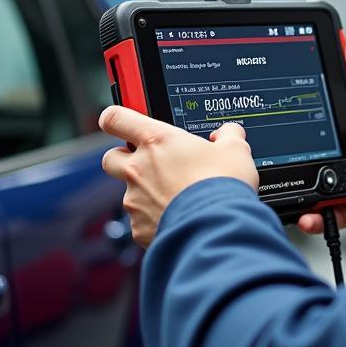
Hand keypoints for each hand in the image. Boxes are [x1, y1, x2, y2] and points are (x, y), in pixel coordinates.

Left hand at [99, 105, 257, 247]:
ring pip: (129, 193)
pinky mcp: (138, 228)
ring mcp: (135, 200)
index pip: (116, 118)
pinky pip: (141, 221)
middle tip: (151, 164)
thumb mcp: (235, 150)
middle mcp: (139, 169)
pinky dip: (156, 220)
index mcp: (157, 141)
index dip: (116, 118)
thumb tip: (228, 133)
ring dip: (148, 194)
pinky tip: (180, 219)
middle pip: (111, 157)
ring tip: (179, 199)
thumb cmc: (222, 185)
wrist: (217, 227)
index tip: (123, 124)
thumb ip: (228, 135)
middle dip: (125, 159)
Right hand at [297, 34, 345, 235]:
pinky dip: (313, 218)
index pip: (316, 115)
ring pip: (311, 186)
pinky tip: (307, 214)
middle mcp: (344, 152)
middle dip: (291, 158)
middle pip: (306, 153)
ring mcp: (344, 179)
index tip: (277, 109)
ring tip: (289, 192)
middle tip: (276, 157)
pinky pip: (324, 214)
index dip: (297, 113)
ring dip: (299, 192)